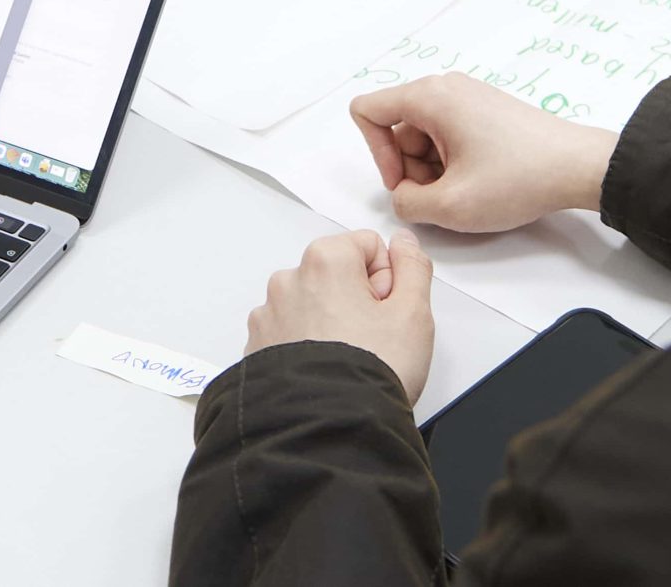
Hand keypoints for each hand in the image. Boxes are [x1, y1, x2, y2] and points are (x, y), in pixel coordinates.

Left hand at [245, 229, 433, 400]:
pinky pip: (289, 332)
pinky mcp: (257, 345)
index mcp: (325, 260)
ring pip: (313, 304)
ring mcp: (268, 314)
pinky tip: (324, 370)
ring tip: (348, 360)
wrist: (329, 428)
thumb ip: (413, 267)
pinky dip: (306, 345)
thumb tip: (404, 242)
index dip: (388, 280)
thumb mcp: (413, 313)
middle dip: (358, 299)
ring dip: (330, 322)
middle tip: (374, 339)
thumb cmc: (371, 371)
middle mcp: (288, 279)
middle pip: (337, 273)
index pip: (368, 247)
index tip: (388, 312)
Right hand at [349, 73, 618, 233]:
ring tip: (468, 191)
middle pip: (397, 127)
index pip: (367, 112)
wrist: (579, 167)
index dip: (376, 155)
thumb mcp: (451, 206)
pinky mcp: (486, 109)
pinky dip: (454, 161)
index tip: (406, 183)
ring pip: (423, 134)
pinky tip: (482, 181)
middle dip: (411, 167)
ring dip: (434, 169)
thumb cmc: (518, 178)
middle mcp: (445, 86)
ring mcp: (468, 96)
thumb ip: (405, 204)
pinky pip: (448, 133)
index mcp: (429, 96)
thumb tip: (403, 195)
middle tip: (445, 195)